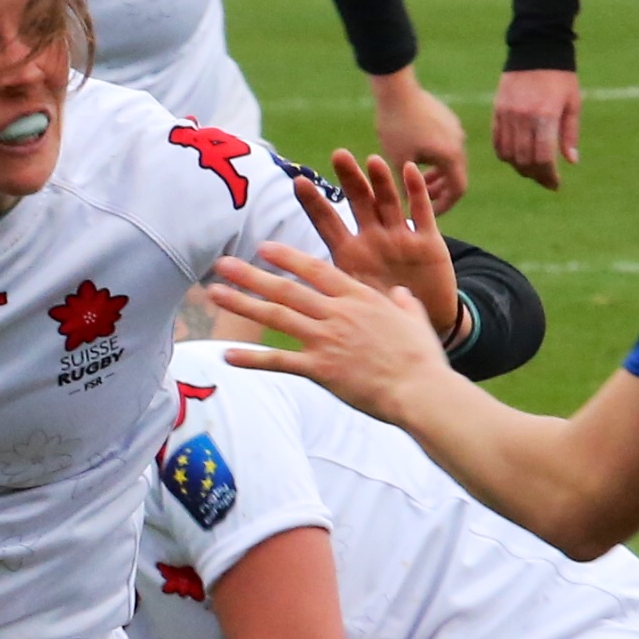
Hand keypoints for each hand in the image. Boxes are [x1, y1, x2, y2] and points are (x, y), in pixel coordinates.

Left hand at [211, 236, 466, 426]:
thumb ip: (404, 304)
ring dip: (242, 304)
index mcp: (359, 298)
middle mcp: (338, 313)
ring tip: (214, 294)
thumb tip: (401, 293)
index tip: (264, 247)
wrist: (421, 391)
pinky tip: (228, 355)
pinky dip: (252, 359)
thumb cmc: (423, 359)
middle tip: (222, 264)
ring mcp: (327, 340)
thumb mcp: (416, 321)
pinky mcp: (321, 370)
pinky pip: (280, 362)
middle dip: (251, 274)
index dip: (287, 257)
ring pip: (277, 316)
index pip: (316, 270)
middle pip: (287, 288)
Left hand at [305, 150, 461, 343]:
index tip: (298, 180)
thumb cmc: (377, 319)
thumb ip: (323, 289)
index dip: (314, 202)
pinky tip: (410, 170)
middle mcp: (374, 240)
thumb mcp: (347, 302)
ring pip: (389, 203)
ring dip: (382, 182)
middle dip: (350, 179)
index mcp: (350, 254)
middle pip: (359, 203)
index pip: (327, 222)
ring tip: (373, 160)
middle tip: (339, 155)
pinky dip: (417, 192)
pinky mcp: (429, 244)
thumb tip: (281, 286)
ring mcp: (401, 239)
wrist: (418, 334)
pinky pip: (423, 214)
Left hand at [366, 70, 470, 209]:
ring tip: (418, 180)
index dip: (445, 205)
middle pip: (456, 175)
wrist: (396, 88)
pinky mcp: (448, 119)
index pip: (458, 190)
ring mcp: (455, 129)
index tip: (429, 214)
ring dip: (437, 174)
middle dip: (440, 191)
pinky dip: (436, 158)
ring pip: (450, 160)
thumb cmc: (395, 126)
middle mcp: (459, 143)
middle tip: (421, 199)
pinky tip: (416, 157)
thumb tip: (408, 205)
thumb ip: (406, 186)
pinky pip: (446, 145)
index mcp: (451, 156)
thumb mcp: (397, 162)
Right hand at [491, 69, 583, 190]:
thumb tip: (570, 161)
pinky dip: (506, 155)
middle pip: (524, 160)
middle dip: (536, 175)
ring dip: (520, 168)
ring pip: (509, 154)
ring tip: (532, 170)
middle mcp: (524, 117)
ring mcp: (508, 114)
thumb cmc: (560, 77)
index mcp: (546, 116)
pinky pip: (498, 142)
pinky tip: (516, 158)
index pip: (543, 157)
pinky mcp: (498, 110)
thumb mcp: (573, 104)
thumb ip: (570, 134)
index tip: (555, 183)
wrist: (536, 49)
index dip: (548, 176)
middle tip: (546, 180)